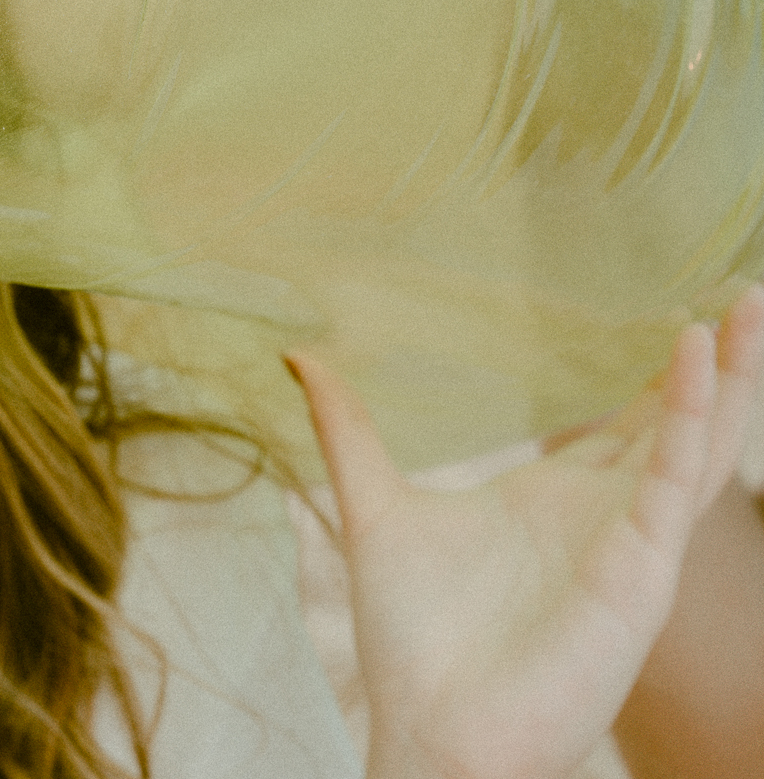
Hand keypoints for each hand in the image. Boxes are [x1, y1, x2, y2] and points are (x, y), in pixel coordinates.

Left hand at [287, 286, 763, 778]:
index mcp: (556, 500)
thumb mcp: (374, 505)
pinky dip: (690, 423)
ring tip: (746, 307)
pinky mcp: (637, 574)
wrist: (430, 726)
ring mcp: (628, 544)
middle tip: (744, 293)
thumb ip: (347, 430)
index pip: (629, 426)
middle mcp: (604, 517)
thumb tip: (301, 357)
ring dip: (726, 379)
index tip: (686, 314)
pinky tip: (696, 360)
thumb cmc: (412, 637)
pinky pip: (672, 486)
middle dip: (717, 363)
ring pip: (697, 447)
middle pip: (679, 426)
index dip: (662, 376)